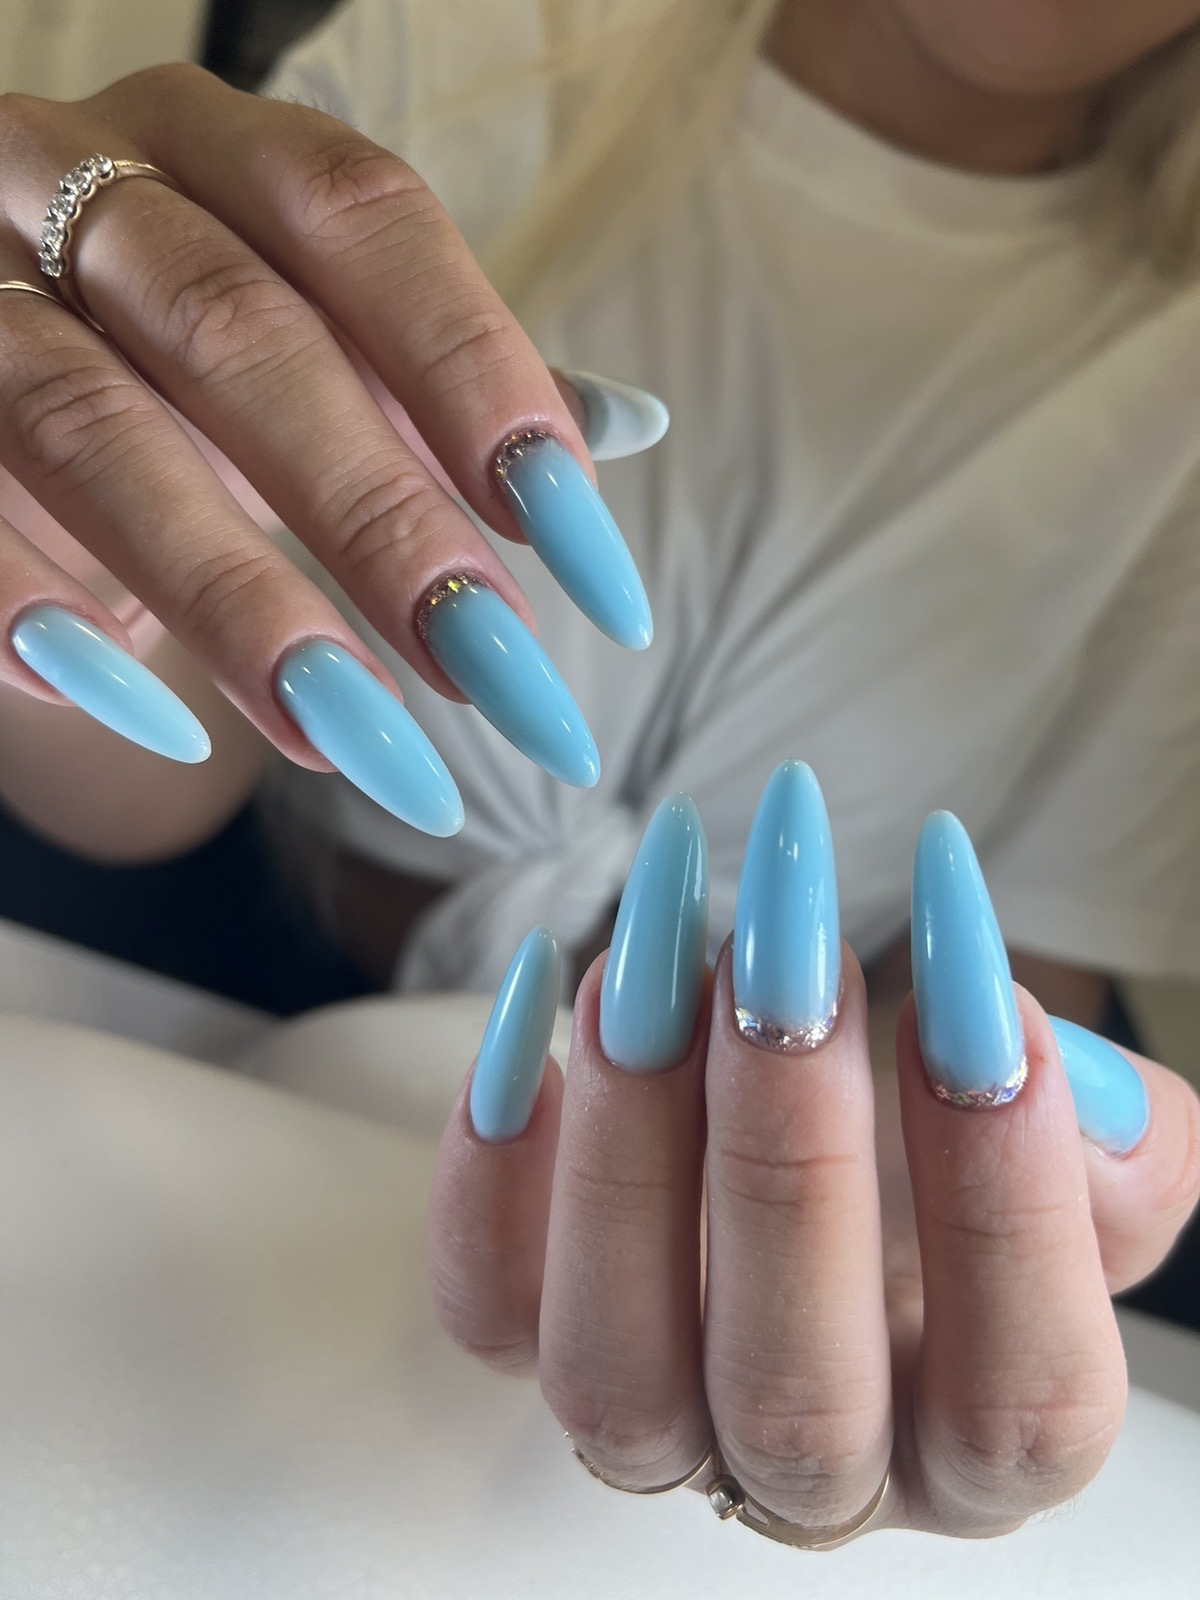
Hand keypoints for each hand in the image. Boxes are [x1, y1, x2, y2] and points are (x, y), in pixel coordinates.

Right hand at [0, 69, 660, 820]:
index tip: (573, 530)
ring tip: (359, 739)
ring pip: (87, 426)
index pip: (361, 220)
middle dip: (375, 512)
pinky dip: (46, 624)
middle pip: (235, 332)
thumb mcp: (328, 354)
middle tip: (491, 665)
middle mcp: (73, 183)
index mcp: (214, 148)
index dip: (472, 368)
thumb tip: (633, 422)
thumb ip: (451, 381)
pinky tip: (164, 722)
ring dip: (235, 598)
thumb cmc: (192, 372)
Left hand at [429, 767, 1199, 1545]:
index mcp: (976, 1444)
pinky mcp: (533, 1344)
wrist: (830, 1157)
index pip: (1019, 1393)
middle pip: (793, 1396)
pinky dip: (488, 1167)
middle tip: (790, 956)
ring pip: (614, 1371)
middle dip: (790, 1159)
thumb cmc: (950, 1156)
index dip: (1009, 1206)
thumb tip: (1079, 1111)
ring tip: (641, 965)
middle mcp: (811, 1470)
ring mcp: (658, 1419)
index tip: (988, 1001)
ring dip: (625, 1151)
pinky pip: (483, 1307)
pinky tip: (538, 1005)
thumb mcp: (1075, 1152)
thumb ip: (1117, 1153)